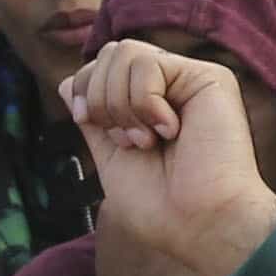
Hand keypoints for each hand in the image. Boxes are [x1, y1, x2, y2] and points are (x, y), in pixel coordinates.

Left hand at [62, 39, 275, 275]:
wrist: (197, 223)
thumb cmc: (160, 205)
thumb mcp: (110, 157)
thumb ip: (93, 119)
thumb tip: (66, 82)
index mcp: (148, 104)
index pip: (101, 67)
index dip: (84, 89)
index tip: (85, 122)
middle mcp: (170, 86)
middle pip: (109, 53)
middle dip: (100, 98)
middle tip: (128, 141)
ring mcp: (189, 80)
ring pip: (124, 52)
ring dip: (122, 104)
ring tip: (147, 139)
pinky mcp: (208, 77)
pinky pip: (147, 64)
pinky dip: (144, 102)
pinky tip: (169, 130)